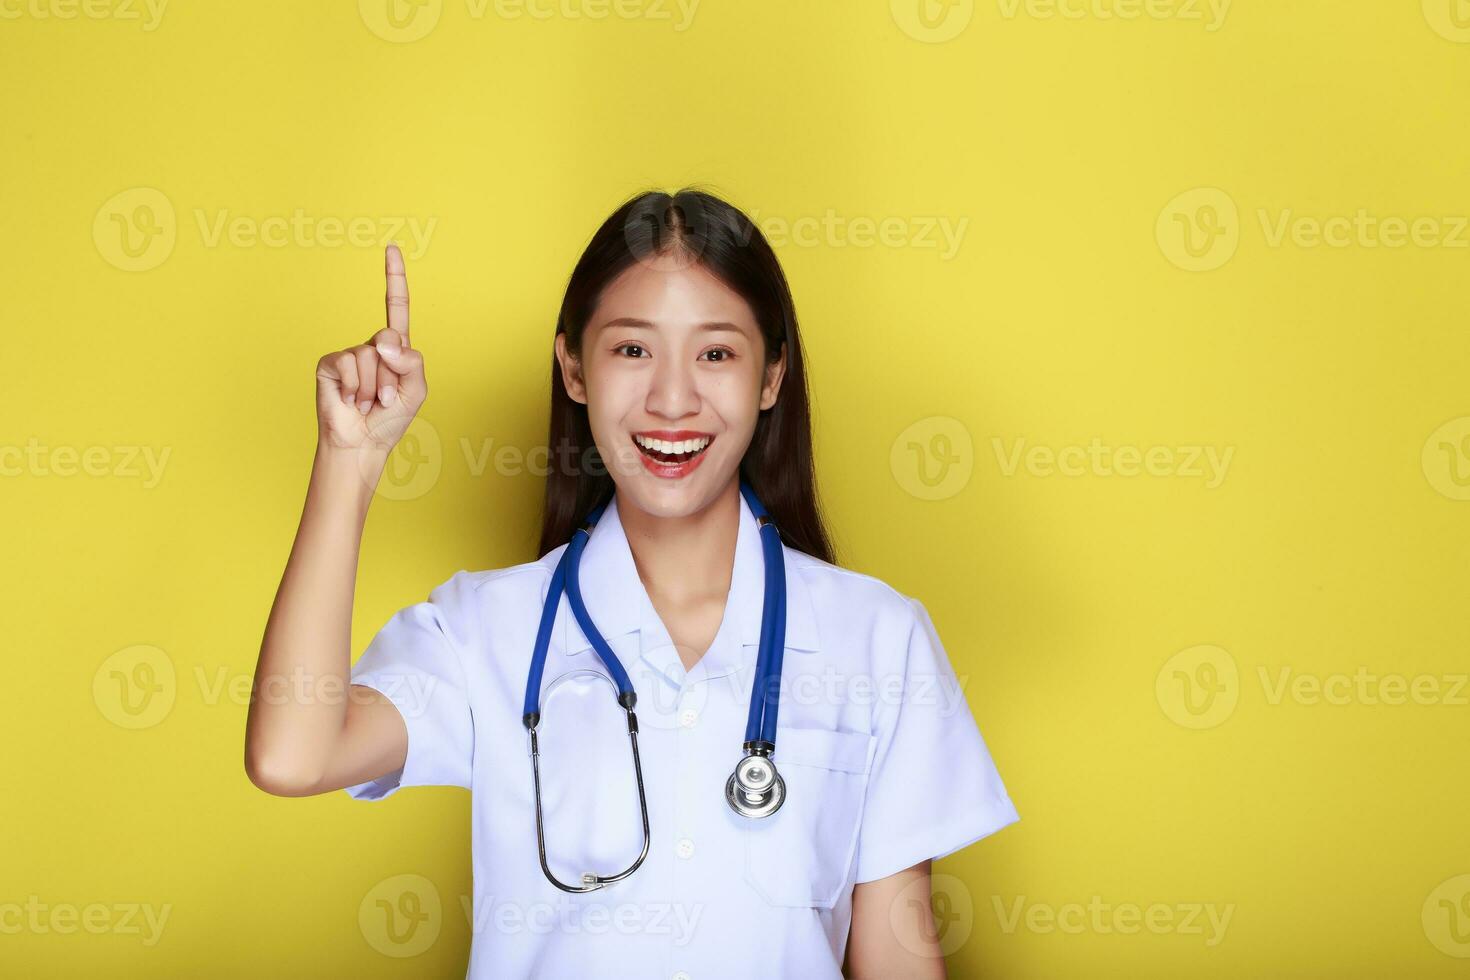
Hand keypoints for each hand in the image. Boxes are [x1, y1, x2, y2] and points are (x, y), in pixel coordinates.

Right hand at [315, 244, 427, 454]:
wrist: (362, 443)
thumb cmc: (390, 419)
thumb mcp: (415, 390)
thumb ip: (411, 361)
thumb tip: (384, 341)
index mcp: (395, 349)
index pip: (396, 307)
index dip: (394, 277)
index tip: (392, 247)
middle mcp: (372, 347)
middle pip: (389, 339)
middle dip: (391, 373)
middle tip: (383, 398)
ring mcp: (349, 354)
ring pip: (370, 356)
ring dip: (372, 386)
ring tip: (366, 402)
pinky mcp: (330, 363)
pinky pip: (348, 363)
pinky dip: (353, 386)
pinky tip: (349, 399)